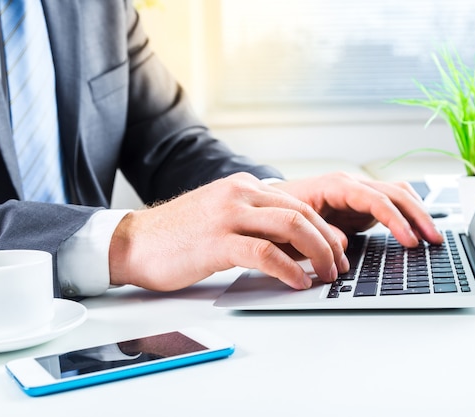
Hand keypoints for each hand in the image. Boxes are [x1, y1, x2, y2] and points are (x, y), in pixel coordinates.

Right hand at [108, 173, 346, 291]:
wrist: (133, 242)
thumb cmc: (179, 236)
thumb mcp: (223, 217)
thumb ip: (256, 222)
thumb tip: (296, 246)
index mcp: (244, 186)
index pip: (298, 204)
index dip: (324, 229)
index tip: (337, 250)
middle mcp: (239, 193)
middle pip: (301, 213)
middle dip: (328, 243)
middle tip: (340, 266)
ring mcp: (228, 214)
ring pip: (290, 227)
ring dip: (317, 254)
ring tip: (326, 275)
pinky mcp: (217, 241)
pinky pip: (265, 252)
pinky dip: (288, 269)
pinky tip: (298, 282)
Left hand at [271, 172, 443, 246]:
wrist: (273, 203)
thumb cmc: (281, 213)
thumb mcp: (295, 225)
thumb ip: (321, 232)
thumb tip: (344, 244)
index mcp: (336, 185)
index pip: (375, 199)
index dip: (395, 220)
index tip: (410, 241)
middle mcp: (352, 184)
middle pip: (395, 193)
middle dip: (418, 216)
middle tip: (434, 240)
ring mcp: (360, 191)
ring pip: (400, 194)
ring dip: (419, 214)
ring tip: (435, 238)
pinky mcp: (363, 203)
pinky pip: (394, 202)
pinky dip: (410, 214)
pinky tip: (420, 230)